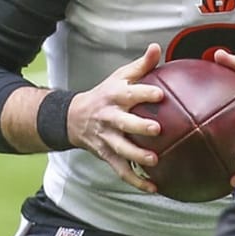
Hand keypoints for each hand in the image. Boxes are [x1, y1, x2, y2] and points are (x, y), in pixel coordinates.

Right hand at [66, 44, 164, 191]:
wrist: (73, 117)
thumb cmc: (106, 94)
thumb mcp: (120, 77)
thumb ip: (141, 65)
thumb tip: (158, 47)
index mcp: (115, 96)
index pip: (130, 93)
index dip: (144, 93)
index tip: (160, 95)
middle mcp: (109, 117)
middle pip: (124, 123)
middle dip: (139, 126)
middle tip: (157, 129)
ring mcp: (107, 138)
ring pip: (121, 149)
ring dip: (136, 156)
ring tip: (154, 161)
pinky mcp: (106, 155)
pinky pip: (121, 171)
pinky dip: (137, 181)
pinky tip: (154, 188)